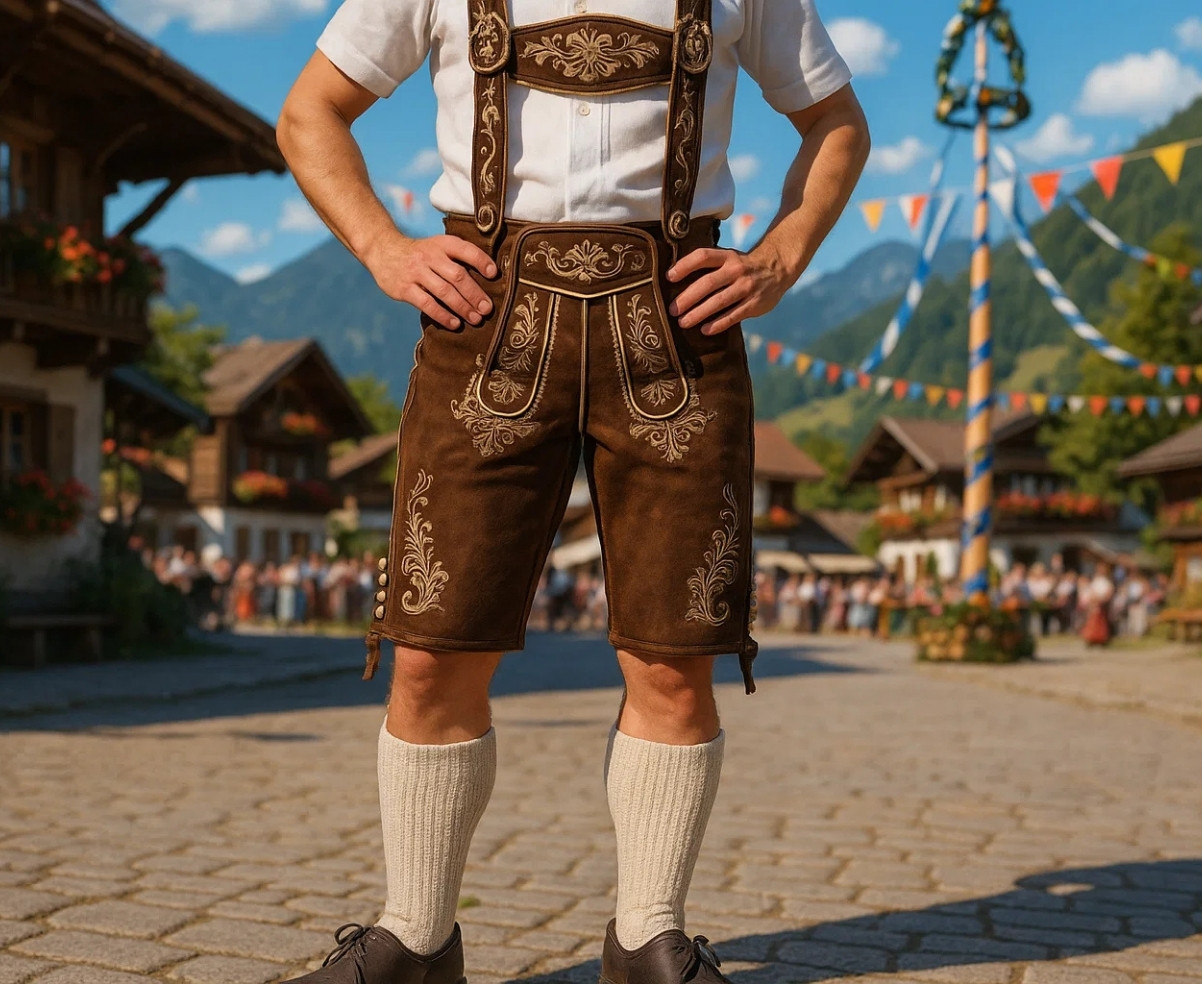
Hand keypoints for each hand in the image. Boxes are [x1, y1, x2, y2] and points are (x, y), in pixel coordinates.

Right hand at [365, 232, 497, 329]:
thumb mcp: (437, 246)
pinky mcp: (405, 288)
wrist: (383, 250)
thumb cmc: (420, 254)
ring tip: (475, 319)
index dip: (481, 261)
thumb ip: (457, 258)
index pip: (465, 250)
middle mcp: (429, 256)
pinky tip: (455, 324)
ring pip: (444, 292)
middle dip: (475, 294)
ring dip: (462, 307)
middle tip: (487, 309)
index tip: (494, 274)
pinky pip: (427, 304)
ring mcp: (416, 272)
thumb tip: (489, 279)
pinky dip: (442, 315)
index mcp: (442, 244)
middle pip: (457, 276)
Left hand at [666, 245, 794, 334]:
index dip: (685, 265)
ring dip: (699, 313)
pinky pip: (733, 315)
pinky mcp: (754, 304)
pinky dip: (718, 324)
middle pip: (708, 283)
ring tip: (683, 322)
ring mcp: (746, 287)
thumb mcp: (728, 258)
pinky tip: (705, 330)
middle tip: (672, 310)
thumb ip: (709, 267)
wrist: (778, 267)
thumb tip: (675, 282)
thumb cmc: (741, 266)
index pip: (702, 257)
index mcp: (727, 256)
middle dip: (688, 297)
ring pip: (719, 301)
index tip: (669, 277)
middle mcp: (736, 270)